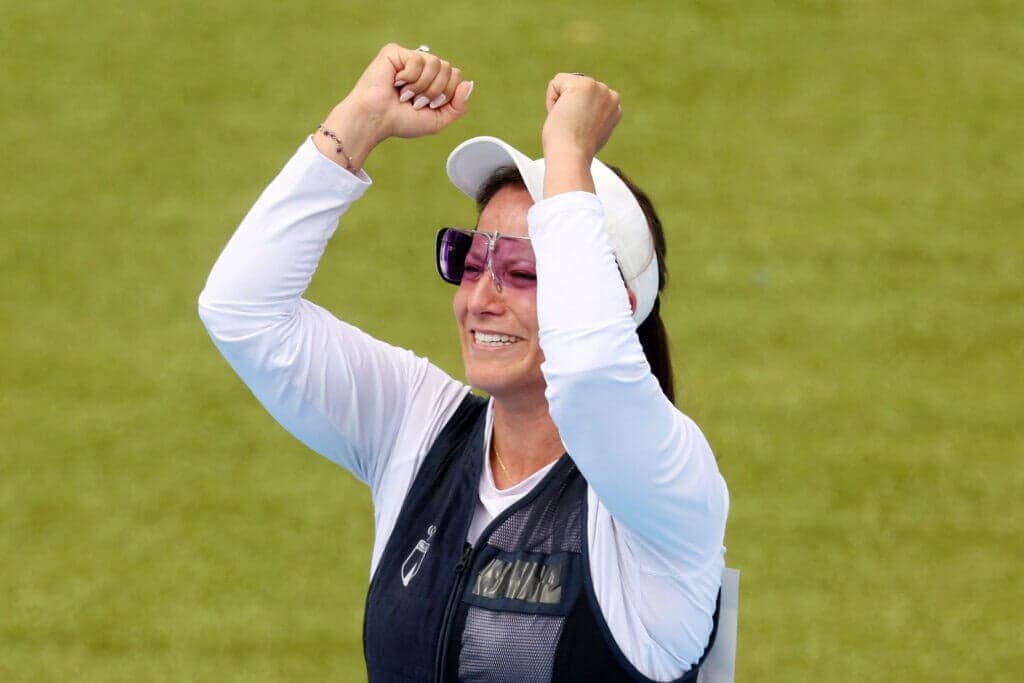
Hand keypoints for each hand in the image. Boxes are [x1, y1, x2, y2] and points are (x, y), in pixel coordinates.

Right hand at [317, 44, 472, 170]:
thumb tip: (468, 83)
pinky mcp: (395, 52)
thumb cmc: (401, 121)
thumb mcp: (438, 120)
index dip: (447, 94)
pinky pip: (418, 59)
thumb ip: (459, 106)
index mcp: (432, 80)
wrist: (376, 120)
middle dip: (434, 92)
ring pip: (436, 63)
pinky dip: (409, 78)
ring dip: (422, 87)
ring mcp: (409, 58)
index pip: (456, 76)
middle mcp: (422, 67)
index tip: (428, 107)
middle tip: (415, 102)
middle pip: (449, 69)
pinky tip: (396, 83)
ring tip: (405, 94)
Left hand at [540, 74, 621, 195]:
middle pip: (576, 89)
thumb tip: (585, 114)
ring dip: (561, 104)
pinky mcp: (583, 84)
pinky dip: (552, 100)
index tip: (580, 132)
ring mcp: (599, 88)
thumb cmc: (576, 151)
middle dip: (569, 107)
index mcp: (615, 108)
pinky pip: (556, 83)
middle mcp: (610, 95)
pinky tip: (562, 114)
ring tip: (569, 121)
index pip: (586, 99)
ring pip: (565, 85)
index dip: (577, 116)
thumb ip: (592, 118)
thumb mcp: (592, 133)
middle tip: (574, 127)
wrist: (571, 156)